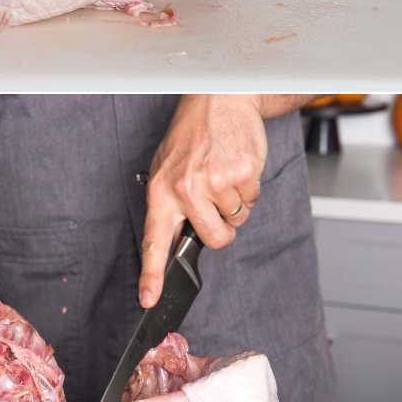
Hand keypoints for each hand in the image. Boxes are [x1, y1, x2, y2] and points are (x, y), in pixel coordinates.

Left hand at [138, 96, 268, 304]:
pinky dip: (249, 187)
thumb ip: (173, 205)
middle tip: (218, 205)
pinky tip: (236, 165)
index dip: (152, 275)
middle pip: (215, 239)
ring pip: (237, 219)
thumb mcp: (169, 168)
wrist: (220, 101)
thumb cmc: (193, 136)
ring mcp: (215, 182)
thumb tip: (179, 241)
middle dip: (223, 230)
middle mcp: (187, 189)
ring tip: (224, 172)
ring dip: (236, 202)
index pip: (155, 241)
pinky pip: (252, 200)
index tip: (150, 300)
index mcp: (162, 191)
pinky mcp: (242, 174)